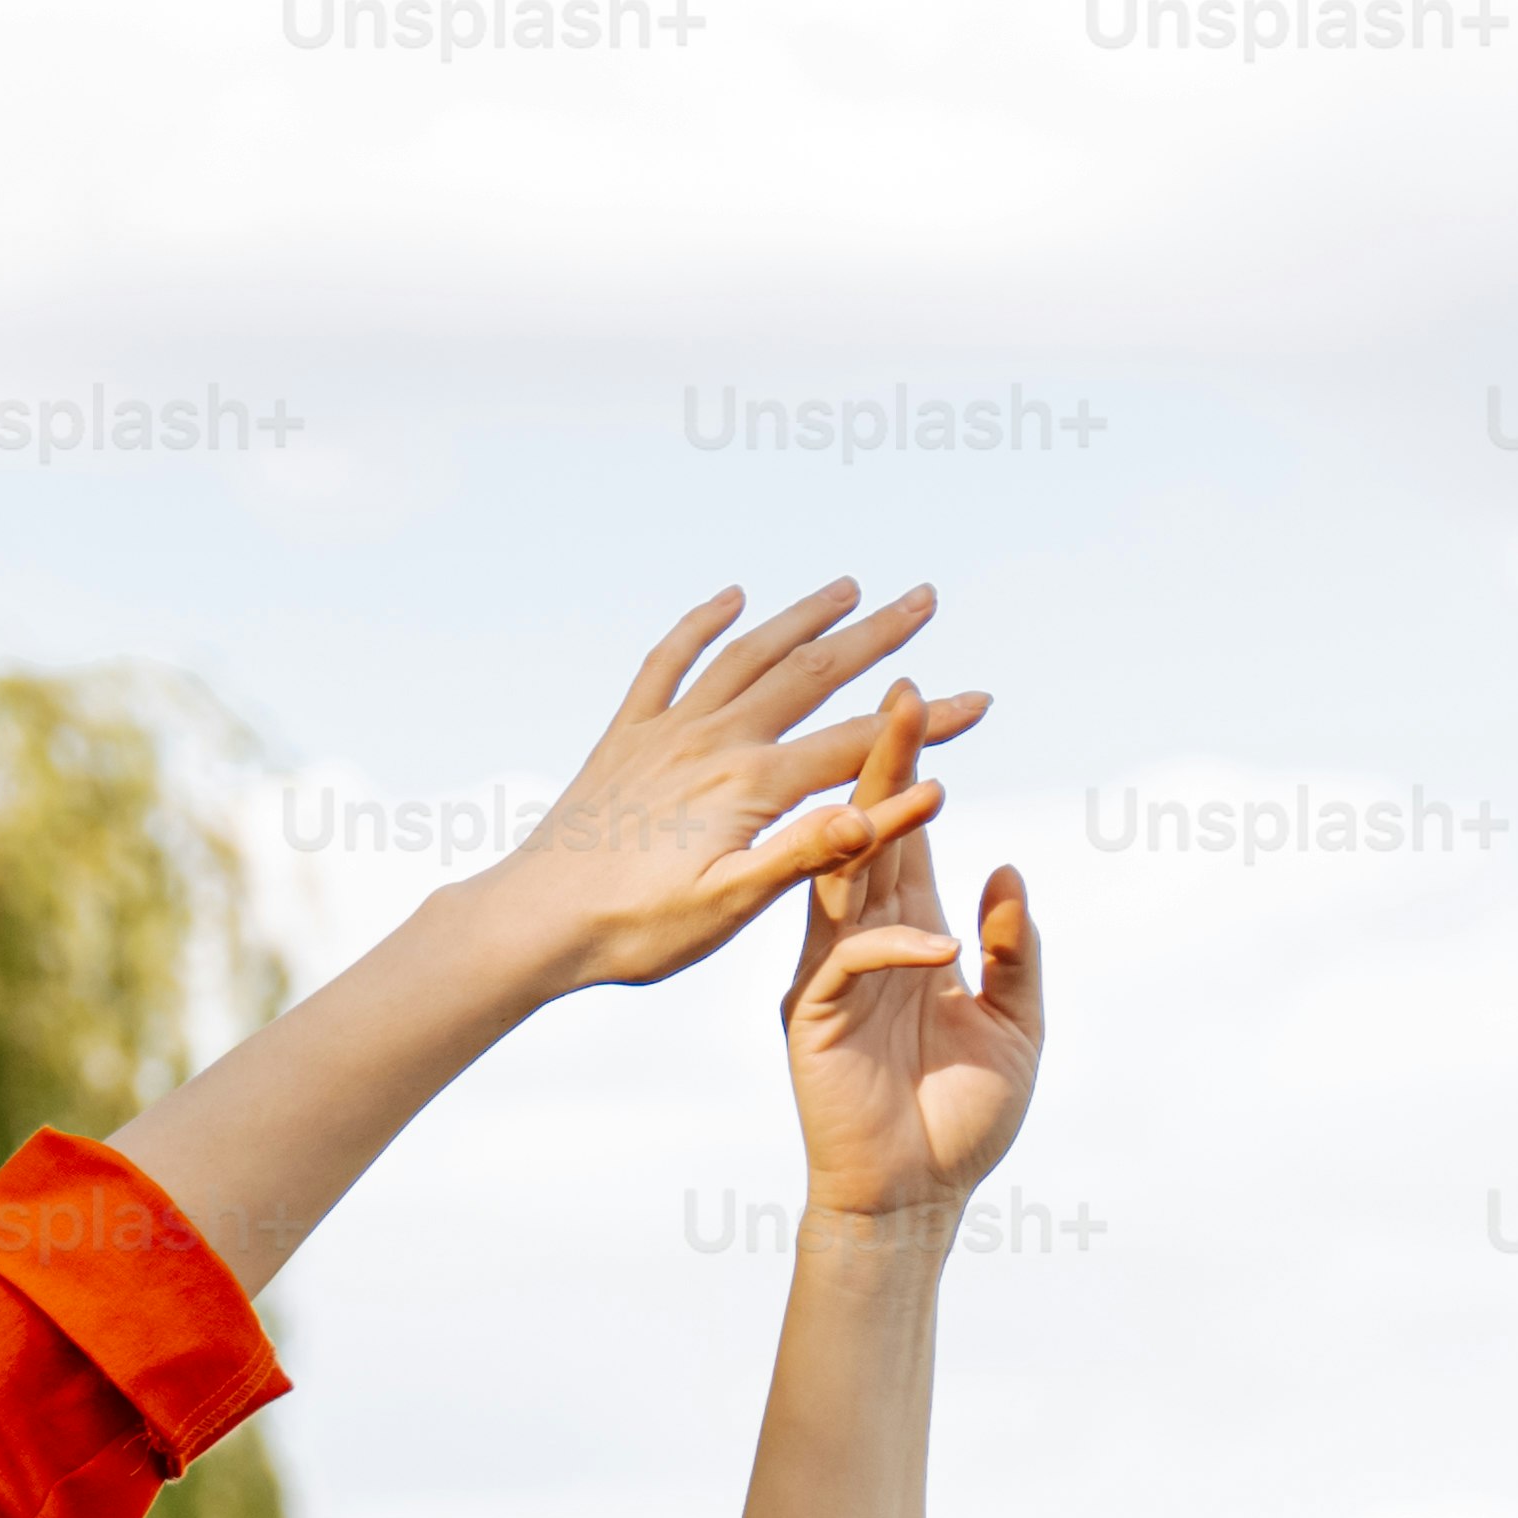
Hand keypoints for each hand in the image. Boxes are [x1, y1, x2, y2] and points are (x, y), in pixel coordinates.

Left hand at [473, 582, 980, 993]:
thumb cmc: (638, 930)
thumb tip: (885, 811)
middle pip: (811, 673)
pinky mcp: (628, 736)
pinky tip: (732, 598)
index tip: (981, 699)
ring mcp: (668, 730)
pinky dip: (703, 623)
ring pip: (749, 653)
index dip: (926, 723)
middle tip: (925, 599)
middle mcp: (714, 739)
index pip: (859, 745)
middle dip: (876, 635)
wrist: (537, 920)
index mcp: (751, 785)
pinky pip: (670, 661)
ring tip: (849, 587)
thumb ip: (810, 851)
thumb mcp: (733, 906)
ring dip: (803, 616)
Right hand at [783, 690, 1041, 1223]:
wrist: (918, 1200)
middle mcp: (862, 943)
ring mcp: (832, 976)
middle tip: (897, 695)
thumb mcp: (1015, 1027)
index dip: (913, 777)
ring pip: (846, 881)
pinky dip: (896, 950)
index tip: (918, 707)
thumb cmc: (962, 1120)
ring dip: (874, 828)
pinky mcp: (813, 1019)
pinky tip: (942, 949)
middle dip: (885, 768)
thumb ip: (1013, 952)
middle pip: (868, 838)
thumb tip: (1007, 872)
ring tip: (906, 772)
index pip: (908, 842)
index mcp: (909, 937)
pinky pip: (850, 963)